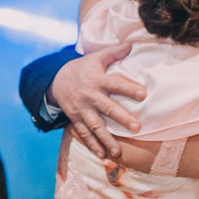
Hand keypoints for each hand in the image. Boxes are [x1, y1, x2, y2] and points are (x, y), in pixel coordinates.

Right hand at [48, 42, 144, 158]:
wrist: (55, 81)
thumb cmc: (81, 69)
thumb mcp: (95, 58)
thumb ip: (113, 52)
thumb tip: (131, 44)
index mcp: (97, 80)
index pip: (115, 84)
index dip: (129, 88)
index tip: (143, 94)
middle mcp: (90, 96)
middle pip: (107, 108)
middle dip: (121, 118)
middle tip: (136, 128)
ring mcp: (82, 109)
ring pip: (95, 126)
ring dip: (107, 139)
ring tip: (118, 151)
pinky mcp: (75, 119)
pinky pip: (84, 133)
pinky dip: (92, 144)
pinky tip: (102, 154)